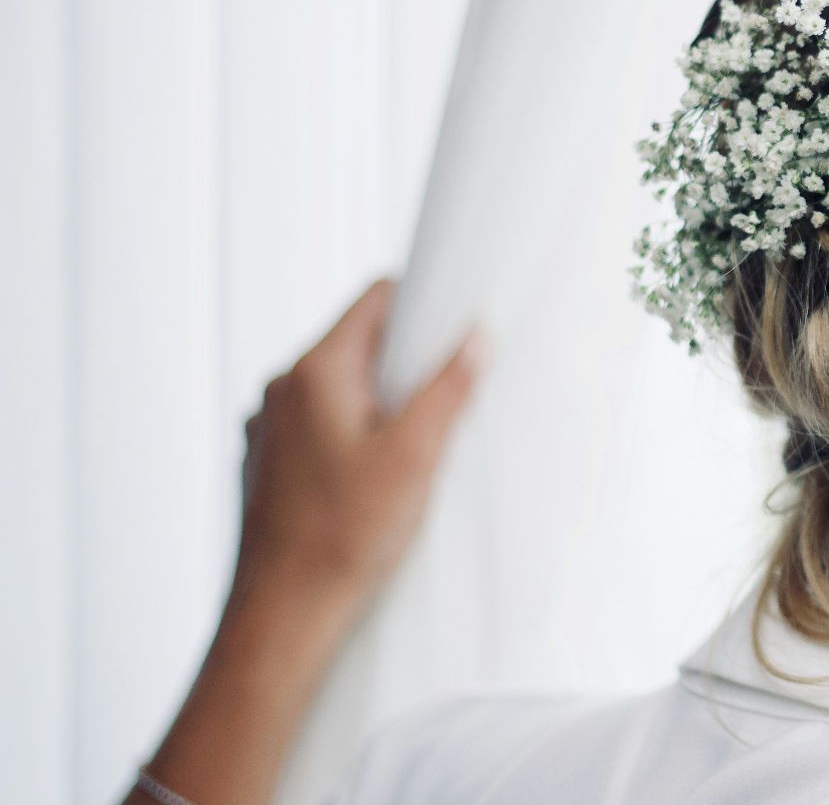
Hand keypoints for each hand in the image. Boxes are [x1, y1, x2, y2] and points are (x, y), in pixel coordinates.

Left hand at [130, 279, 483, 804]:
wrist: (283, 614)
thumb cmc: (343, 538)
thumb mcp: (415, 456)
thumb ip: (448, 388)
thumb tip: (476, 336)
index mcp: (315, 373)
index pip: (375, 299)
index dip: (423, 305)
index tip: (458, 330)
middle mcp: (281, 390)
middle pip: (359, 341)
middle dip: (407, 360)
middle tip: (448, 395)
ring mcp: (269, 428)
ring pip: (339, 386)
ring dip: (380, 400)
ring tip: (416, 445)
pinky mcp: (268, 463)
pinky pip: (320, 423)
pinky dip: (354, 432)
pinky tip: (379, 477)